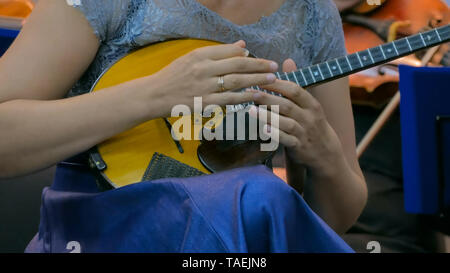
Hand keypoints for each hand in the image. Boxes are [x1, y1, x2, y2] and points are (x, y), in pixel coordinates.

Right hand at [145, 40, 278, 116]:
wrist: (154, 95)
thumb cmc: (173, 76)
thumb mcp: (191, 58)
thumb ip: (217, 52)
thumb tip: (242, 46)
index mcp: (200, 55)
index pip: (229, 52)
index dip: (249, 56)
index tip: (263, 59)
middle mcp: (203, 68)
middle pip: (237, 65)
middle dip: (259, 65)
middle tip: (275, 67)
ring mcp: (204, 86)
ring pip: (236, 81)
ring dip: (256, 80)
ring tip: (271, 79)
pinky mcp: (204, 103)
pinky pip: (229, 99)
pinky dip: (244, 97)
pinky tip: (257, 96)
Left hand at [249, 59, 344, 175]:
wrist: (324, 153)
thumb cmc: (311, 123)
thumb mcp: (308, 104)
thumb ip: (295, 84)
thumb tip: (287, 61)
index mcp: (312, 104)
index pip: (295, 90)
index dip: (278, 84)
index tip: (261, 78)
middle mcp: (309, 117)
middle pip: (287, 105)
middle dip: (268, 98)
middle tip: (251, 91)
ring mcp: (304, 133)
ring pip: (285, 122)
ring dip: (267, 116)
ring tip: (251, 109)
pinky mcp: (298, 147)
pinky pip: (286, 140)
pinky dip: (275, 134)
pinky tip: (262, 129)